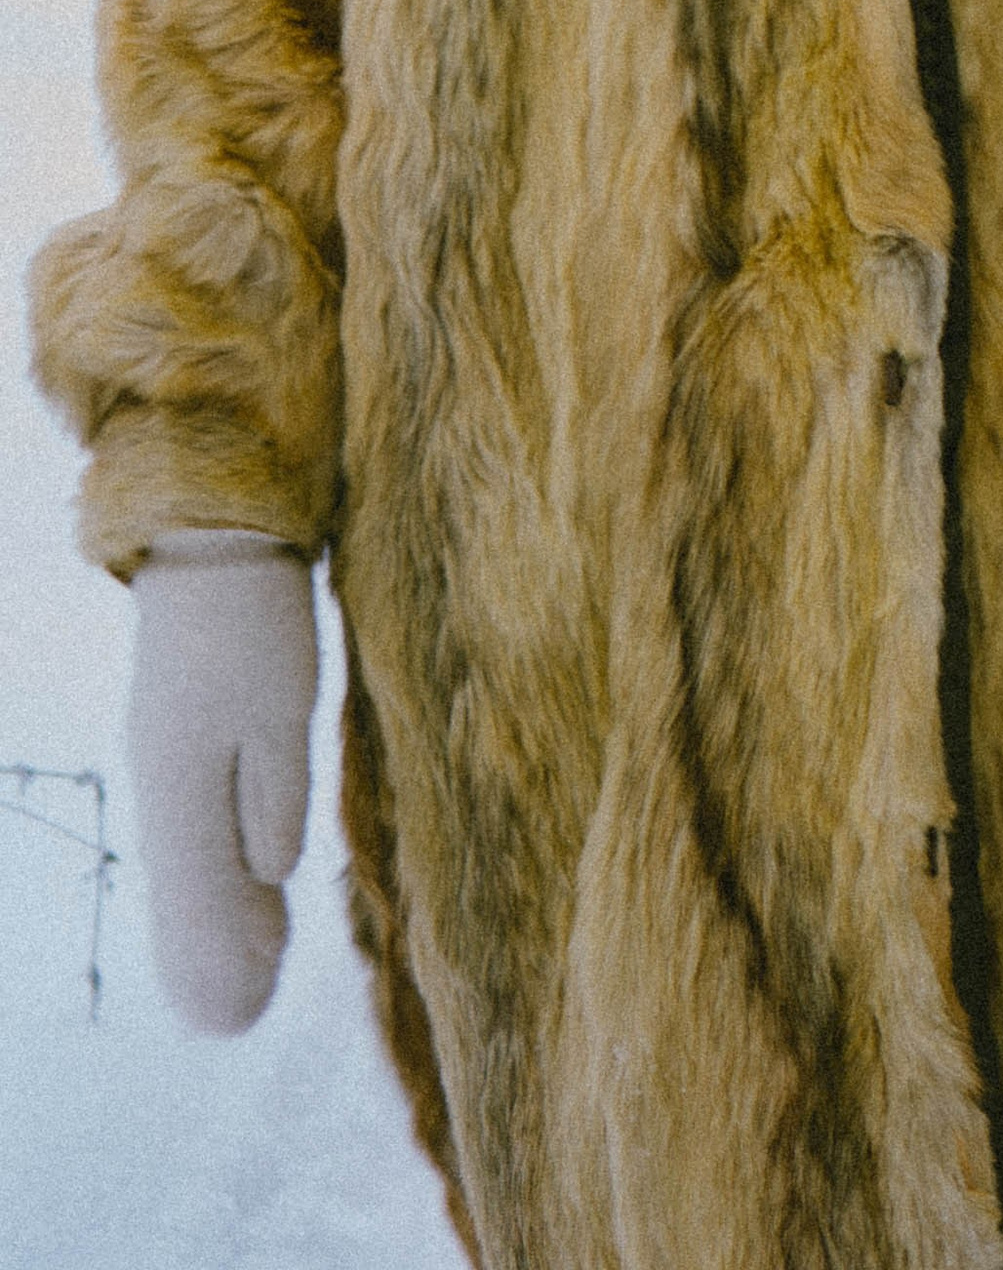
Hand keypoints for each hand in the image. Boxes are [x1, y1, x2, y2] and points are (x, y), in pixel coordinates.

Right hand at [127, 537, 318, 1031]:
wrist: (213, 538)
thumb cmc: (254, 620)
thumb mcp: (280, 708)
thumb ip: (274, 794)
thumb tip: (273, 874)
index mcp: (184, 786)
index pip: (197, 899)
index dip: (215, 960)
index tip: (236, 1020)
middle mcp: (165, 783)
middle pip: (185, 890)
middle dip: (212, 953)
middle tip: (240, 1017)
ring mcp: (169, 756)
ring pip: (191, 858)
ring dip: (218, 915)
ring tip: (251, 972)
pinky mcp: (185, 731)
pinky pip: (197, 821)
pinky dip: (222, 863)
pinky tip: (249, 882)